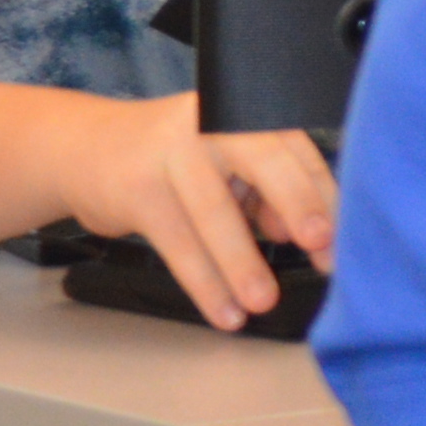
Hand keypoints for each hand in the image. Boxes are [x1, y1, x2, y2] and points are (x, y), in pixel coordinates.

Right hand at [42, 96, 338, 328]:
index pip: (299, 154)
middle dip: (298, 206)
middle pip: (266, 162)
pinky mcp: (137, 189)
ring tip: (263, 302)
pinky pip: (178, 243)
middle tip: (321, 246)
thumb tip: (303, 232)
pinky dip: (205, 282)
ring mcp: (172, 152)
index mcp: (247, 114)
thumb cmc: (178, 162)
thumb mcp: (230, 168)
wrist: (85, 149)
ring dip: (243, 263)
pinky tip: (224, 311)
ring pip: (216, 213)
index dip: (324, 199)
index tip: (340, 241)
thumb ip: (268, 194)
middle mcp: (215, 122)